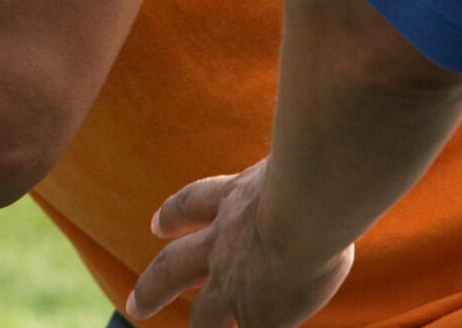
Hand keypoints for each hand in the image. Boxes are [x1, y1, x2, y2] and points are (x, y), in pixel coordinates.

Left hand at [124, 162, 352, 327]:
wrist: (306, 203)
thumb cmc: (314, 169)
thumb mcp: (298, 156)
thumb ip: (301, 163)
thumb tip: (326, 150)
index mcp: (236, 199)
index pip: (196, 204)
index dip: (175, 216)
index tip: (156, 225)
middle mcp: (226, 242)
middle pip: (176, 267)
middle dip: (155, 287)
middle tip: (135, 306)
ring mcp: (236, 282)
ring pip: (204, 315)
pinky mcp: (259, 316)